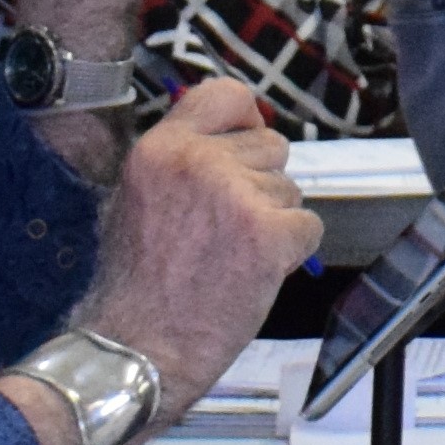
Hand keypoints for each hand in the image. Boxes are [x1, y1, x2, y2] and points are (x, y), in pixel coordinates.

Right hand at [86, 79, 320, 375]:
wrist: (136, 348)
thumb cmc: (137, 288)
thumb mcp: (136, 200)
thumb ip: (183, 164)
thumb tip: (235, 140)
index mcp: (160, 148)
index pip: (227, 95)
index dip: (247, 119)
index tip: (248, 139)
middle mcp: (198, 161)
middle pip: (271, 146)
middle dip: (261, 186)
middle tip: (225, 230)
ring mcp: (236, 195)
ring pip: (290, 190)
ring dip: (273, 223)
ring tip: (229, 258)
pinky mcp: (268, 235)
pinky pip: (308, 226)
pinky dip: (291, 254)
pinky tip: (252, 275)